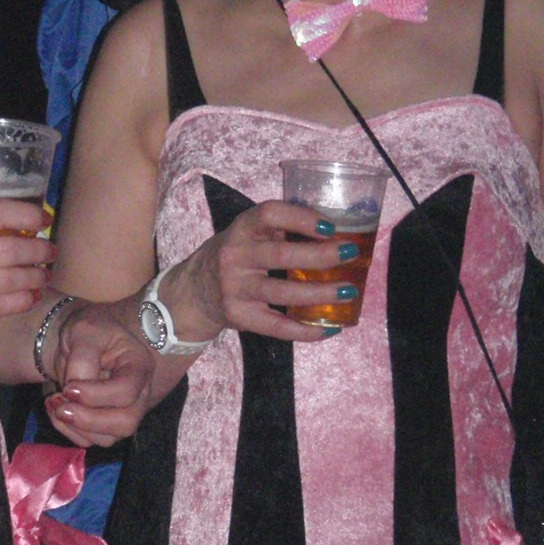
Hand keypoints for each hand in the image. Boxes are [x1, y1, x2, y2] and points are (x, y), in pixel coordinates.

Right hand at [0, 197, 51, 334]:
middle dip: (39, 250)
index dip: (29, 216)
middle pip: (10, 249)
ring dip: (35, 276)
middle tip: (51, 249)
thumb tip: (0, 220)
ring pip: (9, 279)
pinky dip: (20, 301)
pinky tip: (31, 295)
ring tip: (45, 273)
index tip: (44, 218)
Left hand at [42, 299, 157, 447]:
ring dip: (75, 426)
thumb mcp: (84, 331)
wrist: (78, 342)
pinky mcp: (106, 426)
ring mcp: (125, 412)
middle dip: (89, 420)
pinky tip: (55, 408)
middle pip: (126, 423)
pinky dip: (68, 430)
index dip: (97, 395)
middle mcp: (139, 394)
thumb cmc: (88, 332)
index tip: (68, 387)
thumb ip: (82, 357)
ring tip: (54, 402)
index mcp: (139, 366)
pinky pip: (90, 440)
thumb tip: (74, 391)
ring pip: (108, 438)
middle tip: (60, 406)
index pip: (127, 391)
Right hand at [166, 200, 365, 342]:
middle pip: (281, 256)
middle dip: (320, 255)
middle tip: (350, 254)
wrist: (193, 291)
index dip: (301, 217)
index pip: (270, 214)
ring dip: (320, 293)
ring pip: (283, 293)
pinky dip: (305, 330)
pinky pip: (277, 326)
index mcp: (242, 228)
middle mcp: (235, 256)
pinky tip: (330, 328)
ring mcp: (235, 289)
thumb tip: (337, 234)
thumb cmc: (235, 255)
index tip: (329, 225)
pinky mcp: (239, 316)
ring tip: (349, 291)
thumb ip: (280, 230)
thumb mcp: (248, 234)